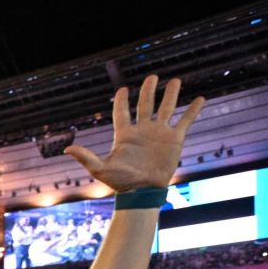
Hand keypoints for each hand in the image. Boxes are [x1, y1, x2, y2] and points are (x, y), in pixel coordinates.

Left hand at [64, 75, 204, 193]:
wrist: (143, 192)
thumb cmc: (121, 182)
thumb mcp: (100, 169)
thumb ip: (86, 157)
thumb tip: (67, 149)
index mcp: (125, 135)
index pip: (122, 112)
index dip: (122, 101)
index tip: (123, 89)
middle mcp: (143, 130)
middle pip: (145, 105)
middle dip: (148, 90)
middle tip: (152, 76)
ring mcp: (159, 134)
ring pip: (166, 108)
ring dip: (171, 94)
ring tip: (175, 80)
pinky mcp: (175, 140)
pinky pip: (185, 121)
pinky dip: (193, 110)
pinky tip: (200, 99)